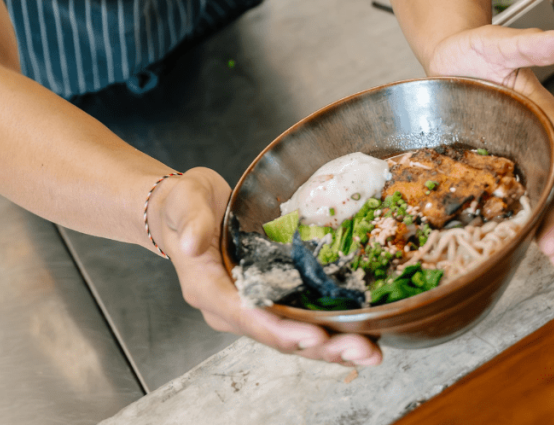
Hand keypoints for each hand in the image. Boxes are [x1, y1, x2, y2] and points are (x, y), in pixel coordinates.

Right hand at [150, 167, 381, 365]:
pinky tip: (361, 336)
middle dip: (321, 347)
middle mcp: (229, 308)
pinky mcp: (269, 299)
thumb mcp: (183, 201)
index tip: (314, 336)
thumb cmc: (183, 205)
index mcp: (207, 289)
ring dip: (332, 347)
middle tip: (363, 351)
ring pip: (292, 336)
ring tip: (371, 353)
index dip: (280, 330)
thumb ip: (190, 221)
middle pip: (276, 336)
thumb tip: (190, 243)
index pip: (245, 316)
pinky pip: (299, 323)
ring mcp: (250, 307)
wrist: (183, 210)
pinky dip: (330, 332)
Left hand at [426, 24, 553, 271]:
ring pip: (532, 198)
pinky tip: (512, 250)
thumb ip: (526, 45)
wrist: (448, 59)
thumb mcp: (499, 43)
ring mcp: (510, 159)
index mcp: (539, 114)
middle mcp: (531, 142)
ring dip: (544, 230)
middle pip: (553, 183)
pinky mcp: (485, 171)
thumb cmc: (476, 51)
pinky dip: (507, 224)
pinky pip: (499, 199)